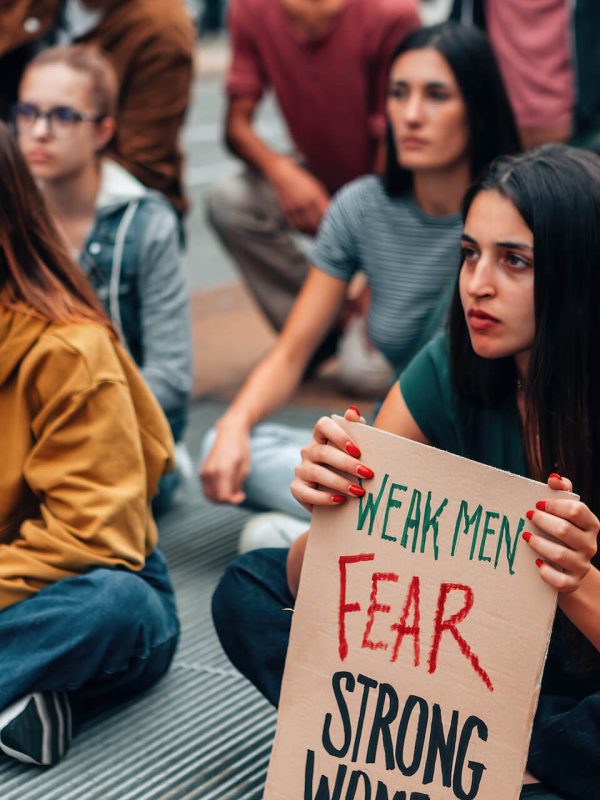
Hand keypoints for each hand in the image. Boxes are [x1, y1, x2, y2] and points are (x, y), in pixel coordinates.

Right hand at [199, 418, 249, 504]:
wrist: (230, 432)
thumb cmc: (240, 447)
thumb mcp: (245, 467)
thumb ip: (238, 484)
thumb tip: (235, 496)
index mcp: (223, 471)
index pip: (224, 497)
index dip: (234, 501)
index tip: (242, 496)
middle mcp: (210, 472)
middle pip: (215, 499)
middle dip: (228, 501)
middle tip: (238, 494)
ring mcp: (204, 471)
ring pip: (209, 496)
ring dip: (220, 498)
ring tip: (232, 490)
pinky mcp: (202, 471)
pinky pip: (206, 489)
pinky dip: (215, 492)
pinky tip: (225, 485)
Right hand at [269, 158, 329, 233]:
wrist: (284, 176)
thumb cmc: (304, 181)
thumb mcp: (317, 187)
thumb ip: (324, 200)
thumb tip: (332, 213)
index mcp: (315, 196)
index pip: (325, 214)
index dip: (329, 221)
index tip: (332, 224)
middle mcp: (305, 203)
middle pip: (315, 222)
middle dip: (320, 228)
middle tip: (324, 231)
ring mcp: (295, 208)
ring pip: (304, 226)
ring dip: (310, 231)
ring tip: (315, 233)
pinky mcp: (287, 211)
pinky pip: (295, 225)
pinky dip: (301, 229)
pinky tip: (306, 229)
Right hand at [291, 406, 372, 511]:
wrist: (341, 496)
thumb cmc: (351, 467)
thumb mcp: (357, 450)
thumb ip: (357, 429)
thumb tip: (353, 411)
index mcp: (321, 437)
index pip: (323, 425)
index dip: (339, 435)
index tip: (358, 450)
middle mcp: (308, 451)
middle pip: (323, 452)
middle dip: (347, 463)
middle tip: (367, 473)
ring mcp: (301, 469)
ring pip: (316, 472)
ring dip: (339, 482)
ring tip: (358, 491)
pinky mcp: (297, 488)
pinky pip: (307, 493)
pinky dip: (324, 498)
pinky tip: (340, 500)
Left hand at [523, 473, 598, 592]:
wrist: (568, 568)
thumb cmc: (563, 532)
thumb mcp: (565, 512)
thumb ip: (562, 492)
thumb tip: (554, 478)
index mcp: (590, 524)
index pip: (576, 510)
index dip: (555, 505)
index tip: (537, 503)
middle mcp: (589, 545)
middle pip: (565, 530)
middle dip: (543, 521)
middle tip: (528, 516)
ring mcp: (581, 565)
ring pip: (561, 555)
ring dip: (539, 543)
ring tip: (525, 535)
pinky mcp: (571, 582)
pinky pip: (559, 580)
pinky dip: (546, 572)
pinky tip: (536, 562)